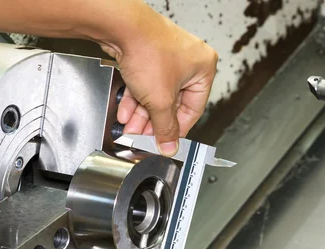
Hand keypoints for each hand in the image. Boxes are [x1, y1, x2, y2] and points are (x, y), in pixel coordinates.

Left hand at [102, 9, 217, 156]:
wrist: (121, 27)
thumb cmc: (148, 51)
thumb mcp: (160, 100)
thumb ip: (165, 127)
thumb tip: (170, 145)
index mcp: (203, 68)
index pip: (193, 109)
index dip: (177, 129)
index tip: (165, 142)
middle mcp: (188, 60)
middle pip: (172, 103)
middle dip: (153, 122)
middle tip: (144, 137)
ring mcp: (167, 56)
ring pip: (156, 94)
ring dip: (141, 114)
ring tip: (130, 128)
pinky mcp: (148, 54)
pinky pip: (145, 83)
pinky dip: (135, 99)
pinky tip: (125, 112)